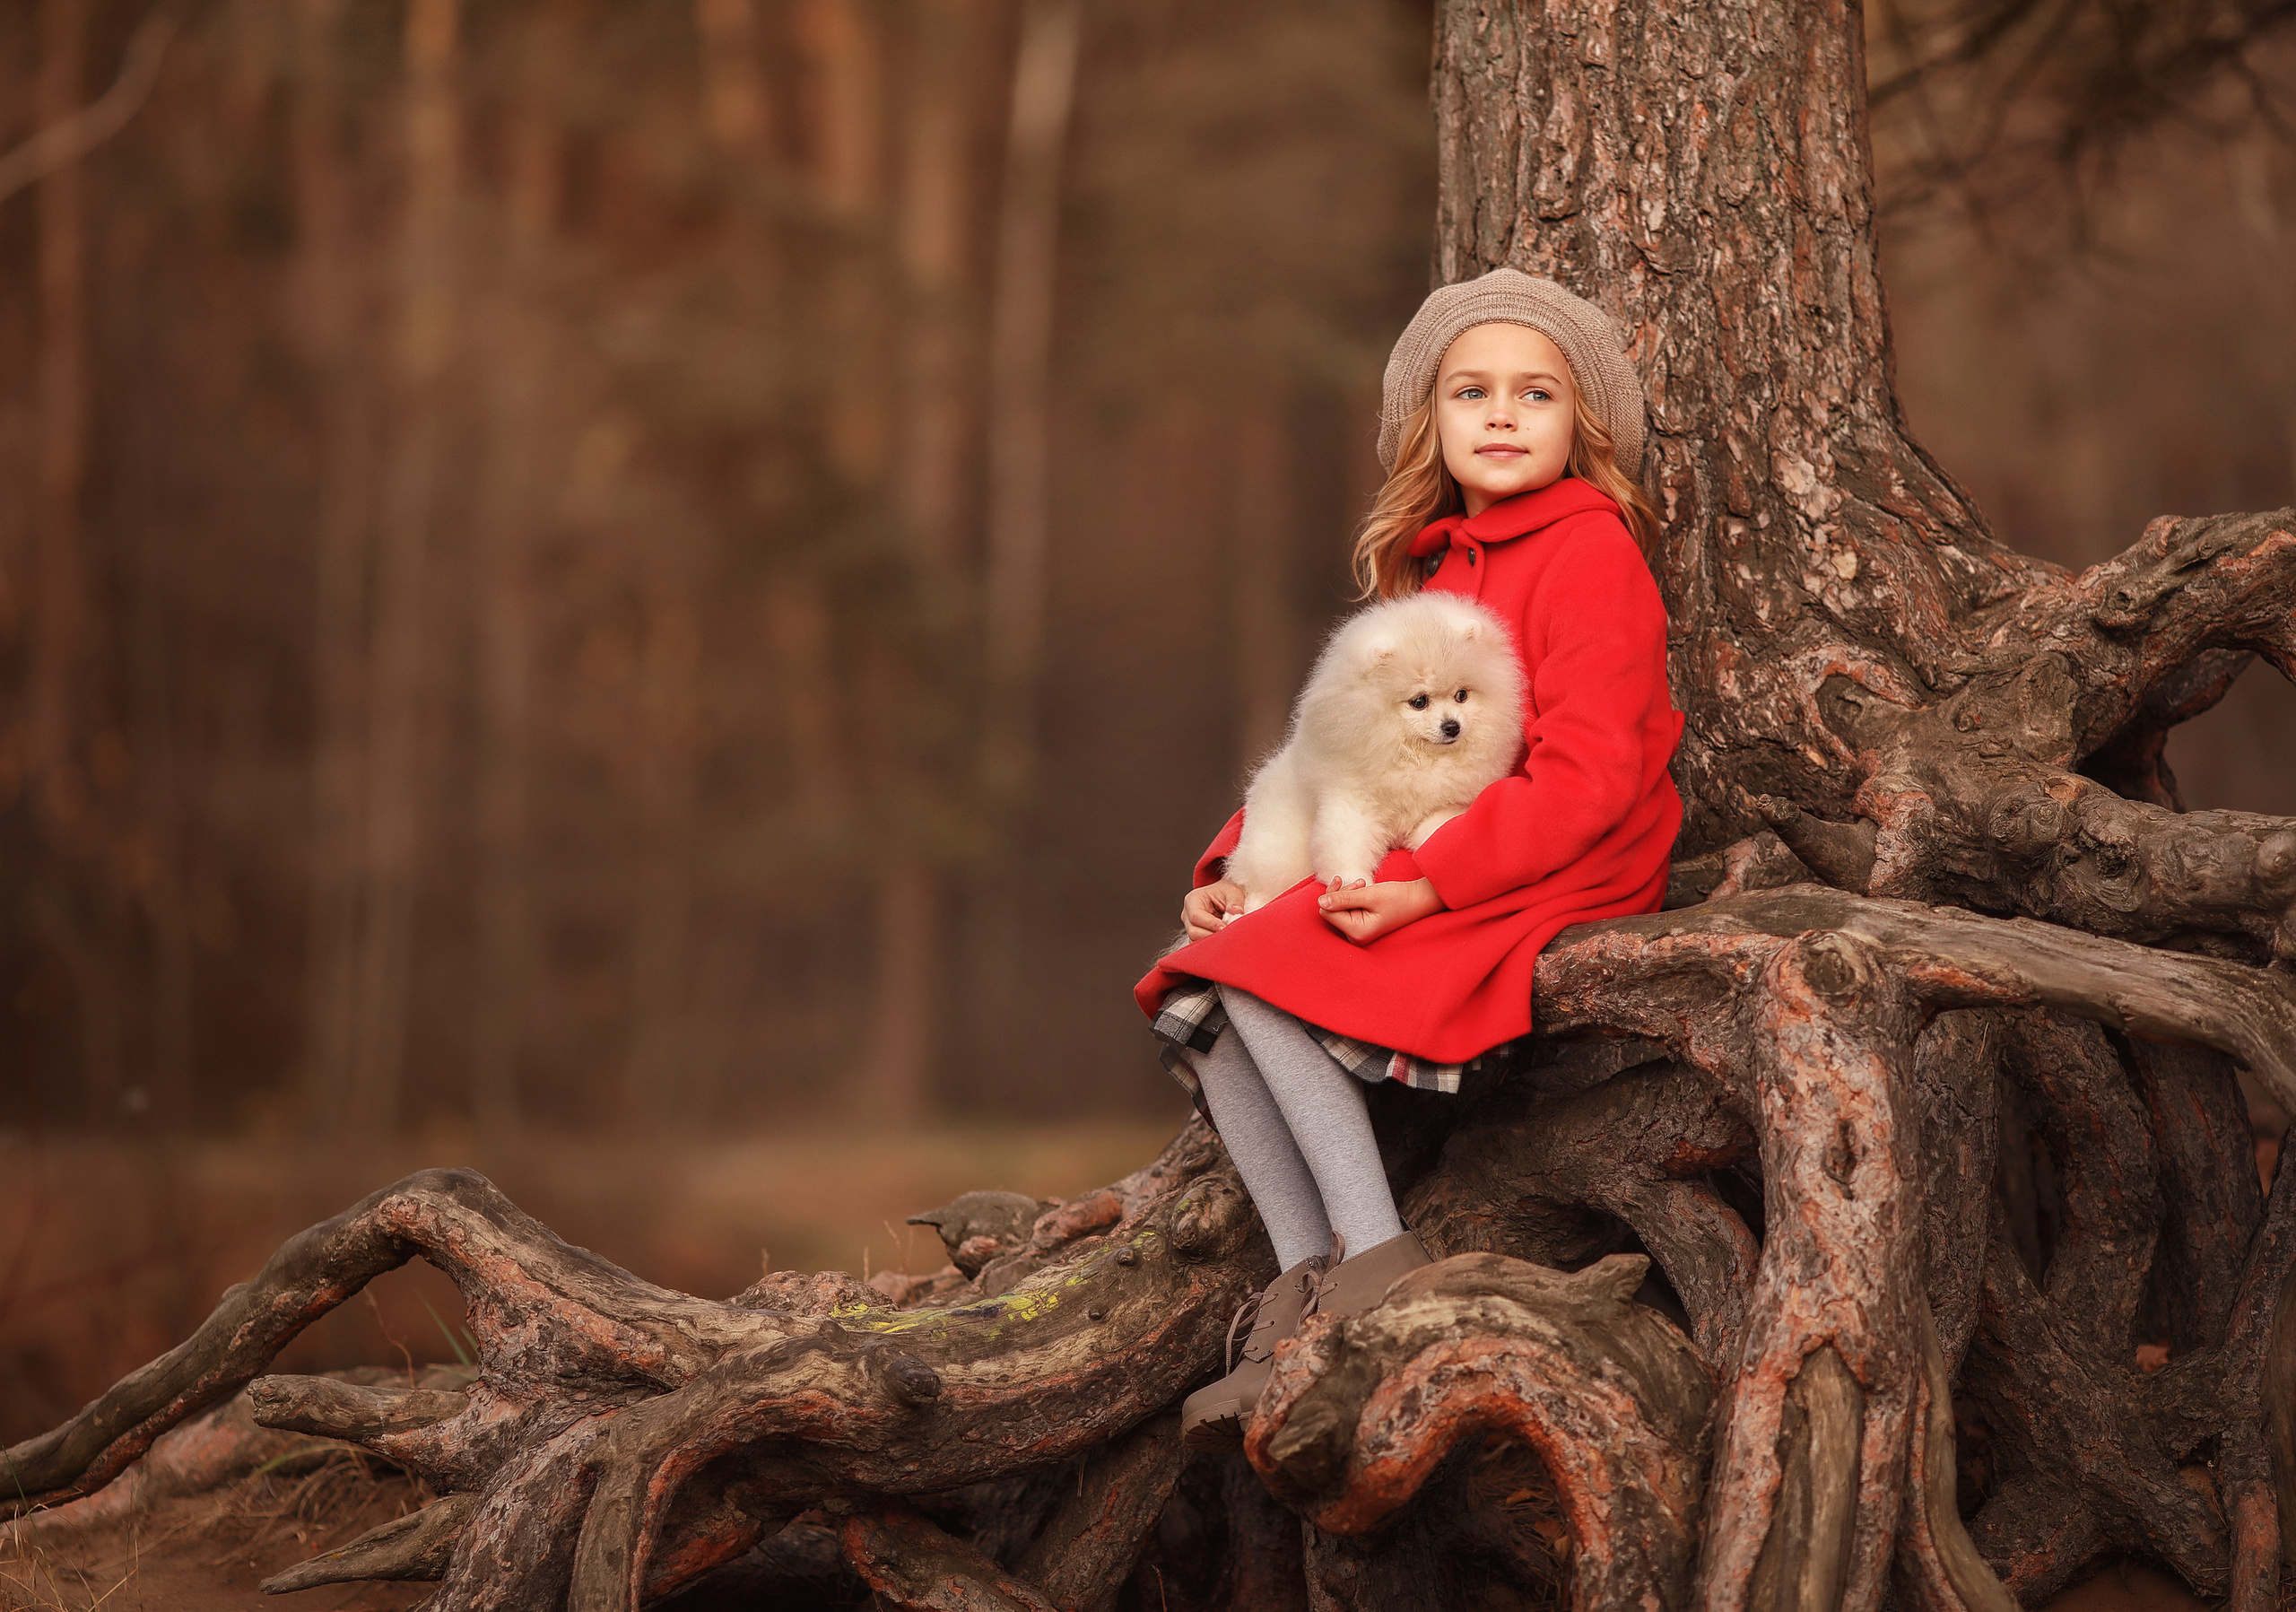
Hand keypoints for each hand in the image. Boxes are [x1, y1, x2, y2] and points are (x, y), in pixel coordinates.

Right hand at [1182, 880, 1247, 940]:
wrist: (1225, 897)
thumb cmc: (1226, 893)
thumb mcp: (1233, 892)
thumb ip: (1235, 903)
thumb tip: (1237, 914)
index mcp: (1193, 900)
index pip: (1196, 916)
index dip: (1210, 924)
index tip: (1225, 928)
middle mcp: (1187, 914)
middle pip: (1193, 931)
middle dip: (1211, 935)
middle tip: (1229, 936)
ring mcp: (1190, 927)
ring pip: (1196, 940)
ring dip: (1212, 942)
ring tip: (1227, 938)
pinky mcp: (1196, 936)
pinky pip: (1200, 945)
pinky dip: (1212, 945)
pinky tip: (1223, 941)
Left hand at [1318, 876, 1444, 943]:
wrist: (1419, 899)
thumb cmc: (1398, 898)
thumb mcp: (1369, 895)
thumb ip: (1344, 899)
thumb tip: (1320, 902)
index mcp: (1357, 932)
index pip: (1327, 912)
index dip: (1332, 895)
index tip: (1342, 880)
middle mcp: (1356, 937)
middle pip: (1331, 912)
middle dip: (1341, 894)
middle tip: (1359, 882)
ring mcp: (1359, 933)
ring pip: (1339, 910)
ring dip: (1348, 894)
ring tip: (1364, 885)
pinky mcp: (1363, 926)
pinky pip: (1347, 911)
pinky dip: (1353, 898)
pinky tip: (1364, 890)